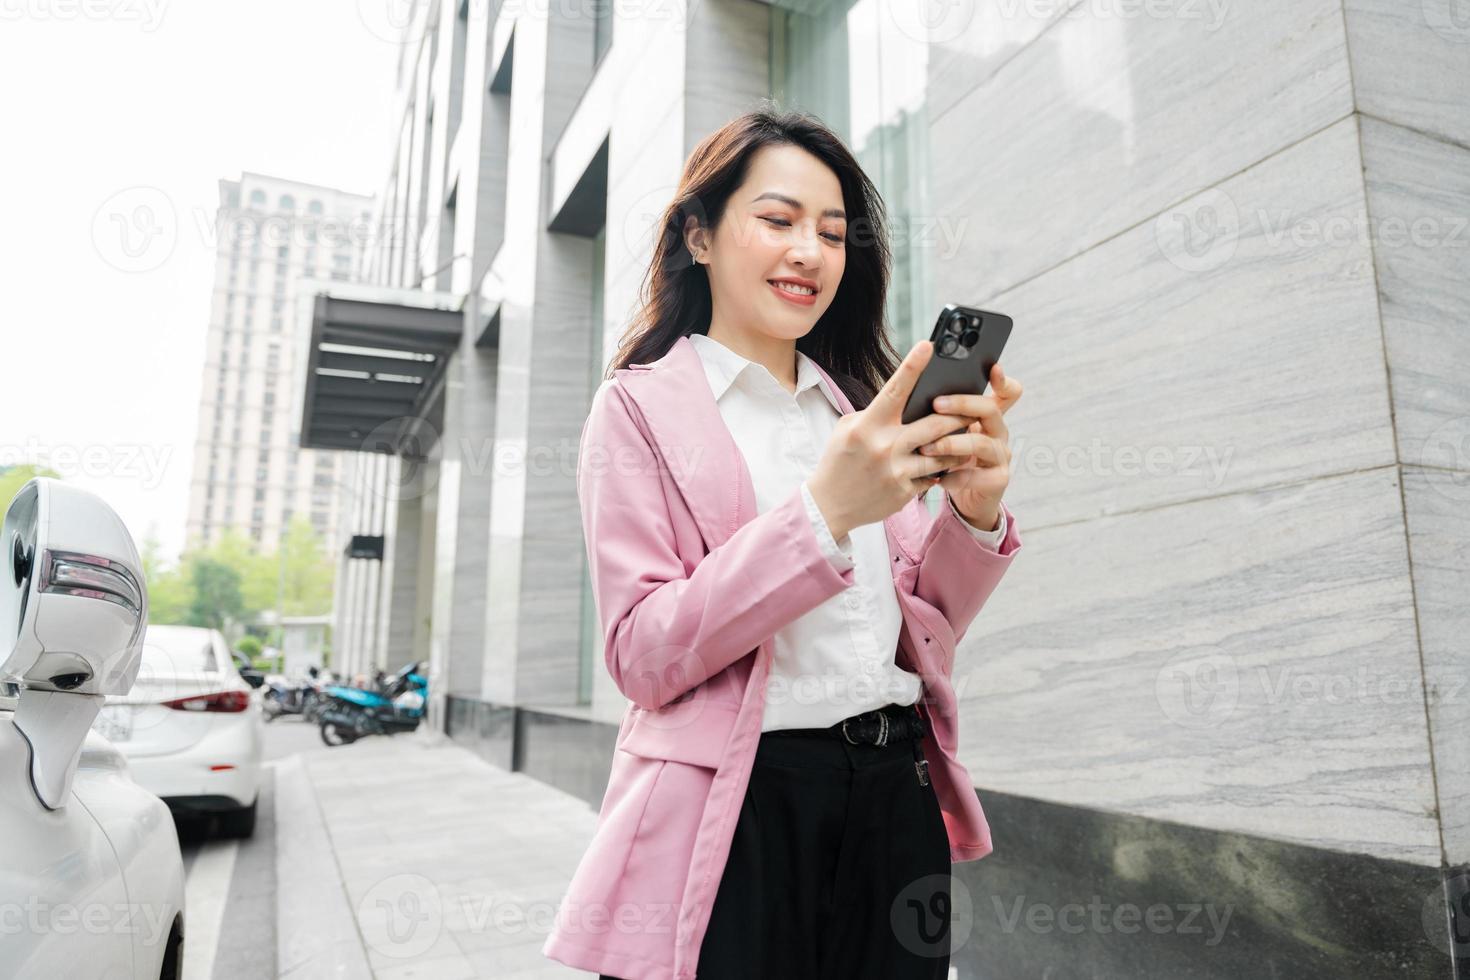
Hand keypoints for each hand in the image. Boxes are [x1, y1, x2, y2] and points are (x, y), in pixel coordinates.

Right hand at [806, 340, 977, 539]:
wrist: (828, 505)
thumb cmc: (839, 460)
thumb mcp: (848, 429)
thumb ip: (876, 413)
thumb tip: (904, 399)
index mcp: (867, 426)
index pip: (894, 390)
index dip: (912, 366)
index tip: (928, 346)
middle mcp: (884, 447)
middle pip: (934, 424)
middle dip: (957, 414)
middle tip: (971, 406)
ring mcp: (896, 472)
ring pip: (942, 452)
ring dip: (957, 443)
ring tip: (966, 436)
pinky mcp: (904, 492)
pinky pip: (933, 475)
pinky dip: (941, 467)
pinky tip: (946, 462)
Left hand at [916, 362, 1022, 530]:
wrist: (963, 497)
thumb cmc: (950, 457)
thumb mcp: (947, 431)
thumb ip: (939, 414)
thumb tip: (912, 389)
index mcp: (989, 416)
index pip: (1008, 392)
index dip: (1003, 381)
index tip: (993, 368)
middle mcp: (999, 432)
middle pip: (990, 409)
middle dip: (962, 404)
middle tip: (935, 405)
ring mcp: (1001, 456)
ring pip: (982, 443)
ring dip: (952, 444)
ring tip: (927, 448)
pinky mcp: (998, 480)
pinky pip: (978, 476)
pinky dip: (956, 477)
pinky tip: (938, 478)